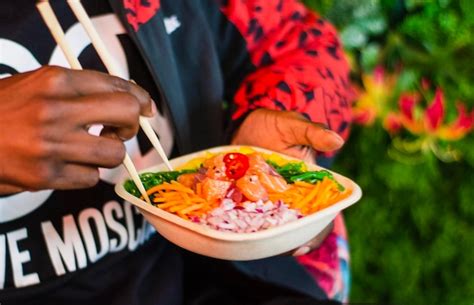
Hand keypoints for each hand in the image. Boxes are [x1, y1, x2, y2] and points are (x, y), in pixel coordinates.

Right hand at [0, 66, 151, 192]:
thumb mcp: (34, 85)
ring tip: (89, 148)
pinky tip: (68, 165)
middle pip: (126, 114)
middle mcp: (55, 110)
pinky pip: (91, 178)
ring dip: (108, 153)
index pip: (116, 86)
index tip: (147, 107)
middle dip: (130, 124)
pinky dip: (86, 173)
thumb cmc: (0, 111)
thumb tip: (123, 99)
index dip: (139, 97)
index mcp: (53, 80)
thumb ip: (76, 90)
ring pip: (115, 153)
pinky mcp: (46, 176)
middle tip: (119, 129)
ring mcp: (51, 145)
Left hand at [232, 108, 343, 253]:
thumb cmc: (277, 125)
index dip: (315, 233)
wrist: (248, 124)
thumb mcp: (294, 125)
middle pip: (296, 229)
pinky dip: (242, 224)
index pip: (321, 216)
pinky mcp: (246, 199)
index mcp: (310, 186)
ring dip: (265, 236)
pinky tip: (233, 229)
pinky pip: (247, 216)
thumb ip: (312, 132)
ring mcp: (268, 201)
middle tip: (276, 248)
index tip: (301, 244)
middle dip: (288, 242)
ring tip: (253, 241)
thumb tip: (336, 140)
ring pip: (271, 227)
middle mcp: (291, 199)